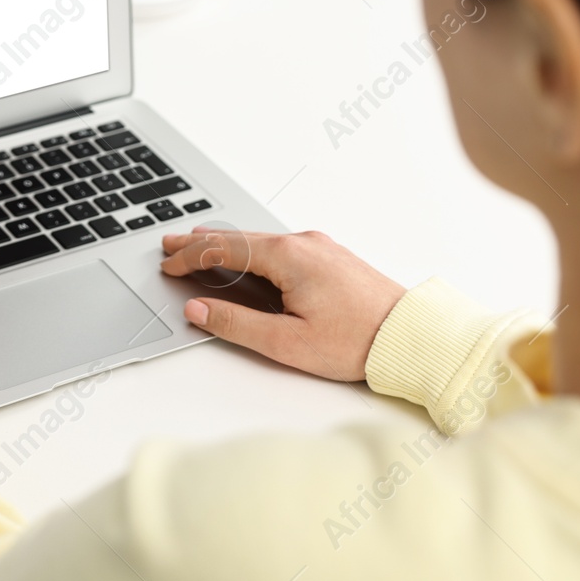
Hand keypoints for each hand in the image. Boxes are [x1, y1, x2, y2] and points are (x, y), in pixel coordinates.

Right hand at [160, 227, 405, 381]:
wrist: (411, 336)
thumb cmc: (357, 341)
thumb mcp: (287, 343)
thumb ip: (237, 324)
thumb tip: (199, 310)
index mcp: (288, 257)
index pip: (224, 249)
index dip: (191, 257)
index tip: (168, 266)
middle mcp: (302, 242)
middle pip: (239, 237)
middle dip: (200, 242)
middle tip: (170, 245)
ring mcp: (318, 246)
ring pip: (259, 239)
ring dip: (226, 243)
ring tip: (199, 245)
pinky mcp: (330, 256)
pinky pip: (279, 245)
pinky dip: (251, 248)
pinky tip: (245, 254)